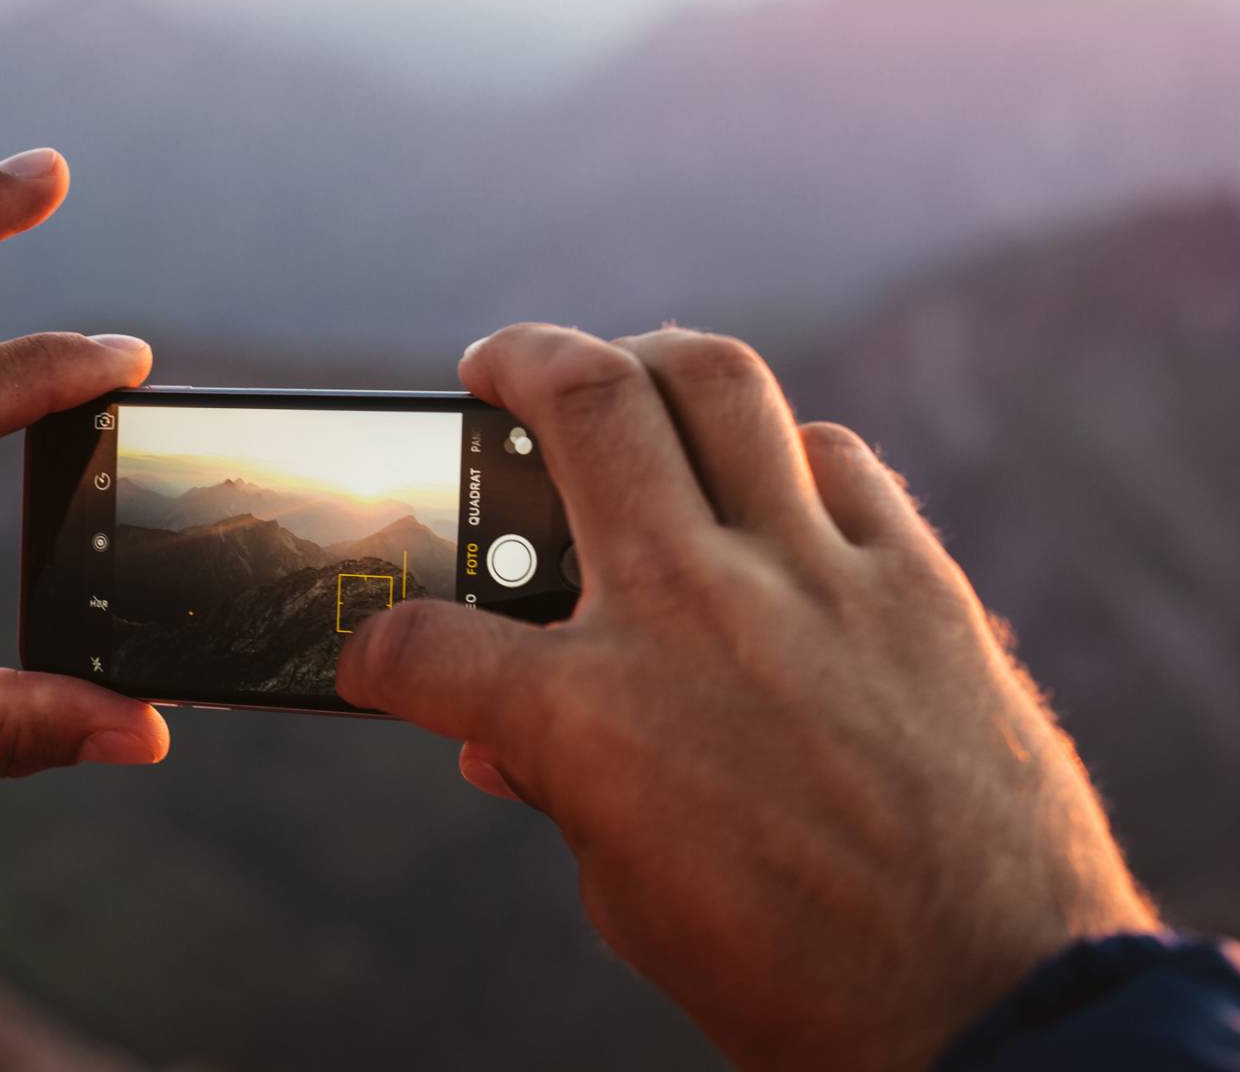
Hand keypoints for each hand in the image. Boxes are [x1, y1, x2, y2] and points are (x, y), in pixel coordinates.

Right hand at [337, 325, 1156, 1070]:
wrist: (989, 1011)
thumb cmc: (791, 973)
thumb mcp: (625, 894)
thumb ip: (556, 785)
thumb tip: (501, 738)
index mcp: (589, 713)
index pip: (427, 641)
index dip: (378, 648)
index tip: (378, 654)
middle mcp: (691, 610)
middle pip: (582, 404)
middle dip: (515, 360)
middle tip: (497, 366)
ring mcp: (813, 579)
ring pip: (720, 383)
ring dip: (652, 362)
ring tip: (628, 378)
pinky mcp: (919, 585)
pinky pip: (840, 461)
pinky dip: (784, 456)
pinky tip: (767, 487)